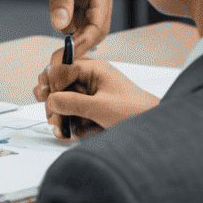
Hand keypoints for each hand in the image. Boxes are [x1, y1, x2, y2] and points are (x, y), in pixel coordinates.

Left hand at [34, 0, 117, 57]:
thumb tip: (60, 24)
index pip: (100, 21)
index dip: (86, 41)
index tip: (69, 55)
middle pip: (96, 22)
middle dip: (80, 39)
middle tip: (61, 56)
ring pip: (87, 16)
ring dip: (74, 30)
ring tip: (58, 45)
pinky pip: (79, 5)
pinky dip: (69, 16)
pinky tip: (58, 25)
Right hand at [36, 55, 158, 138]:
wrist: (156, 131)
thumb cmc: (135, 112)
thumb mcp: (100, 107)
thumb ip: (72, 102)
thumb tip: (50, 100)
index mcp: (93, 69)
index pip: (62, 68)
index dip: (52, 82)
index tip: (46, 97)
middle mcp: (91, 80)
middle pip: (60, 86)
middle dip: (54, 103)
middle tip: (53, 117)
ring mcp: (93, 96)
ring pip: (66, 103)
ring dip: (63, 118)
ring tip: (63, 131)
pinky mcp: (95, 112)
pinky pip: (77, 116)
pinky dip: (74, 126)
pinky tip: (73, 135)